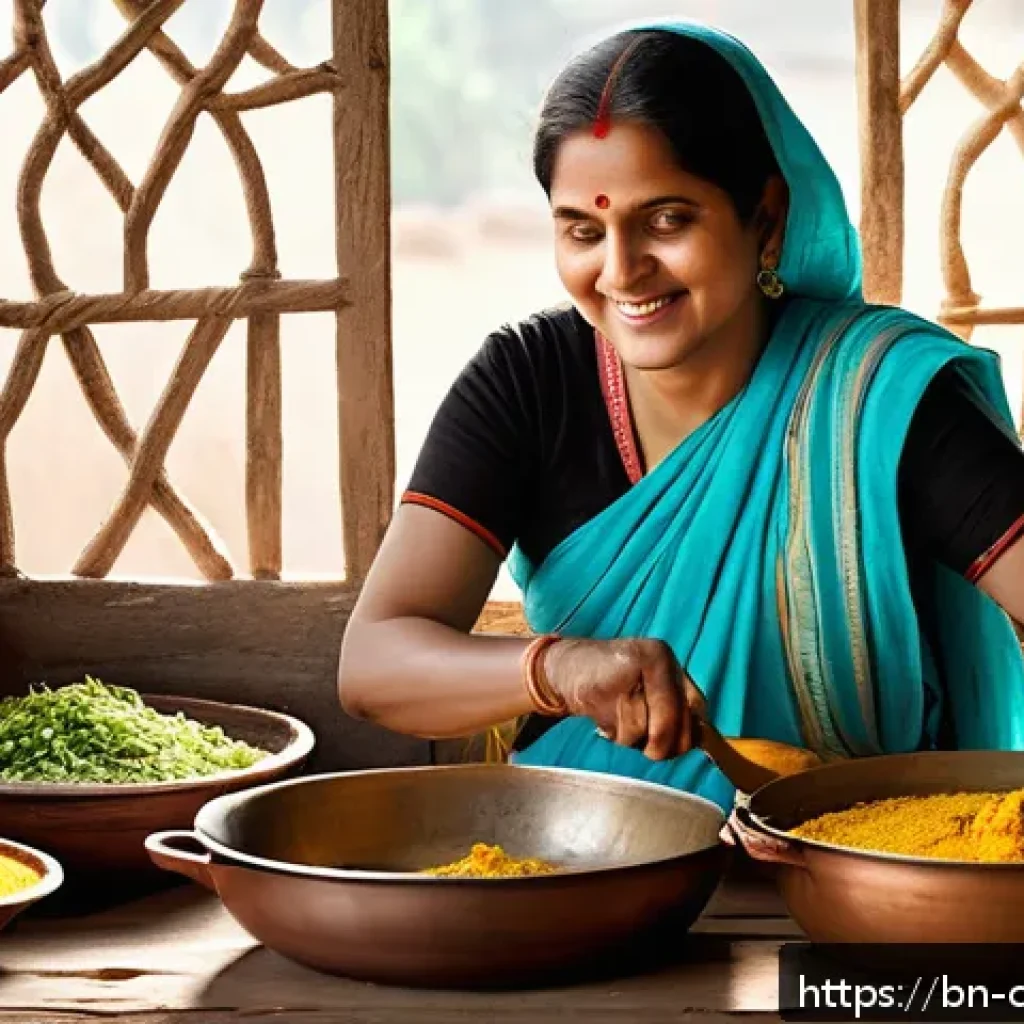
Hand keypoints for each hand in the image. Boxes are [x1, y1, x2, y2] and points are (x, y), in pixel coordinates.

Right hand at [541, 638, 704, 760]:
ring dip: (631, 736)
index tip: (677, 745)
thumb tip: (698, 739)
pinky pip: (623, 730)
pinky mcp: (609, 686)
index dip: (689, 733)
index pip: (695, 707)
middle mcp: (655, 658)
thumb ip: (674, 707)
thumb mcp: (649, 689)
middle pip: (672, 721)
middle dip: (661, 743)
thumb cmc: (613, 685)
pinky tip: (604, 714)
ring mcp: (632, 670)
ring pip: (646, 730)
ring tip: (618, 716)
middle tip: (649, 746)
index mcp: (665, 657)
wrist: (565, 668)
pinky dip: (615, 733)